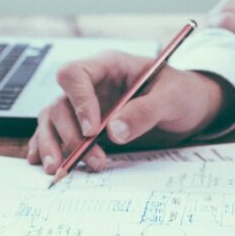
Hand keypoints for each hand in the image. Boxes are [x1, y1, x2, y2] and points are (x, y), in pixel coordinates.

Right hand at [27, 51, 234, 172]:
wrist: (191, 108)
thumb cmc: (183, 94)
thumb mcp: (172, 99)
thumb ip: (145, 112)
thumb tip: (114, 132)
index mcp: (109, 66)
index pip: (75, 75)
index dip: (78, 102)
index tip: (92, 130)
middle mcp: (91, 85)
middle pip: (60, 103)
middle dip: (71, 135)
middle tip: (94, 160)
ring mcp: (85, 106)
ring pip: (52, 120)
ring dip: (54, 145)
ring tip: (60, 170)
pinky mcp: (85, 126)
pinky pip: (56, 133)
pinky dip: (47, 148)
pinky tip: (43, 163)